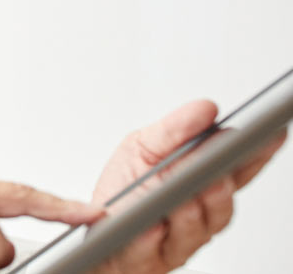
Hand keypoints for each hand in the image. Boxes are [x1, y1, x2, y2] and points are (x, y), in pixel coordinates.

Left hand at [91, 100, 287, 273]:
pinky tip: (151, 225)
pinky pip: (152, 248)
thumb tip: (206, 109)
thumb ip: (174, 130)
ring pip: (194, 228)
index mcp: (201, 184)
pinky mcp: (151, 258)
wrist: (97, 231)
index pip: (237, 170)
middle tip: (220, 170)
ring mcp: (179, 239)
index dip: (255, 156)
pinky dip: (151, 236)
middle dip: (222, 186)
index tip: (270, 136)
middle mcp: (198, 214)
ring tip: (186, 196)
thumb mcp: (142, 147)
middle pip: (220, 203)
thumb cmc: (125, 189)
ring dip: (191, 211)